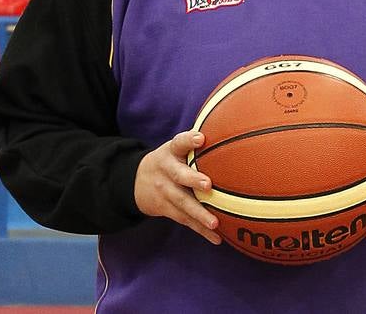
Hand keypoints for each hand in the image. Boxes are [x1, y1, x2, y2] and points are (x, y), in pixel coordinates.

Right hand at [133, 130, 221, 244]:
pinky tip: (217, 238)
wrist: (134, 181)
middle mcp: (166, 171)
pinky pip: (185, 220)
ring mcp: (165, 192)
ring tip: (215, 223)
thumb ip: (195, 141)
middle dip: (193, 180)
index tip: (201, 138)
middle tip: (208, 185)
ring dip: (199, 214)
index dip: (189, 140)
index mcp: (171, 152)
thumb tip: (231, 128)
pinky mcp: (167, 209)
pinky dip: (201, 230)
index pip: (179, 142)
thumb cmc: (170, 160)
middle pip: (179, 175)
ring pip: (183, 203)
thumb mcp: (175, 147)